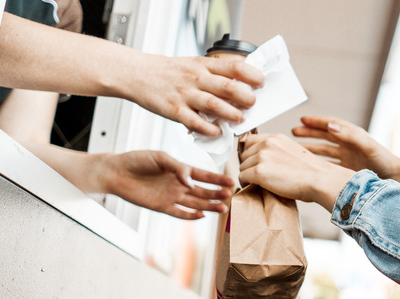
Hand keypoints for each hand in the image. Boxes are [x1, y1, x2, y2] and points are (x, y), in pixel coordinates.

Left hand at [100, 151, 234, 219]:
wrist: (116, 172)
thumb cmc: (136, 160)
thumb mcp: (159, 157)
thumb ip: (177, 167)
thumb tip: (191, 182)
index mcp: (180, 170)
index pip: (204, 175)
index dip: (217, 179)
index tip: (231, 181)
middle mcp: (179, 184)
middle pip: (203, 191)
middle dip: (217, 193)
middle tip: (229, 195)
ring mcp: (171, 196)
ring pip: (195, 203)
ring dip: (209, 206)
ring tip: (222, 208)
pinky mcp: (161, 206)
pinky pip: (179, 212)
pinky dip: (190, 215)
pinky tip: (202, 215)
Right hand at [124, 55, 263, 136]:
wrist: (137, 74)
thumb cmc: (170, 72)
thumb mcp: (194, 64)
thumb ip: (216, 74)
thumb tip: (244, 86)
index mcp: (204, 65)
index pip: (235, 67)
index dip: (252, 75)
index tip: (261, 83)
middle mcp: (196, 78)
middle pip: (228, 87)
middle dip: (246, 97)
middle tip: (253, 104)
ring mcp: (185, 94)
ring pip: (214, 104)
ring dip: (231, 113)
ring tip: (240, 119)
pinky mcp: (174, 110)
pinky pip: (195, 122)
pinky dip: (208, 129)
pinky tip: (217, 132)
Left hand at [239, 134, 354, 210]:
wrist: (320, 179)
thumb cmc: (312, 172)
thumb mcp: (293, 152)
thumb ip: (278, 152)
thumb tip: (265, 161)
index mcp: (276, 138)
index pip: (250, 141)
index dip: (250, 154)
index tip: (252, 162)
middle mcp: (267, 144)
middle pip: (244, 154)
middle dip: (249, 165)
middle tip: (258, 176)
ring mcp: (262, 157)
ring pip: (242, 166)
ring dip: (248, 175)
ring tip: (259, 183)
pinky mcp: (259, 171)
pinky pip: (242, 177)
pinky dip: (246, 184)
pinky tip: (256, 187)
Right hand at [292, 116, 399, 177]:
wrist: (394, 178)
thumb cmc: (384, 161)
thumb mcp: (367, 146)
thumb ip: (350, 136)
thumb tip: (331, 126)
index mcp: (352, 135)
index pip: (330, 124)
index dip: (316, 121)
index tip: (302, 119)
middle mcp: (348, 144)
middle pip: (324, 135)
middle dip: (309, 133)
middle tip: (293, 131)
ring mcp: (346, 156)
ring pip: (323, 150)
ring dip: (310, 147)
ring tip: (295, 147)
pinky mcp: (346, 169)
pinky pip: (328, 163)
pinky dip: (317, 163)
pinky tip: (307, 165)